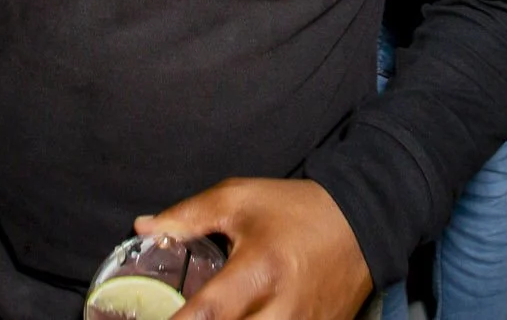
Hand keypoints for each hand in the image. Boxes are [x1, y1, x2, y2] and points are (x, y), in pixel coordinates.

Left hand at [138, 179, 372, 319]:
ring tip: (205, 317)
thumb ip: (189, 215)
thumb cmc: (296, 209)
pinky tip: (243, 319)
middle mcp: (283, 311)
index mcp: (259, 271)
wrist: (363, 223)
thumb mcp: (240, 199)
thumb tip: (144, 228)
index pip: (206, 315)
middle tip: (180, 317)